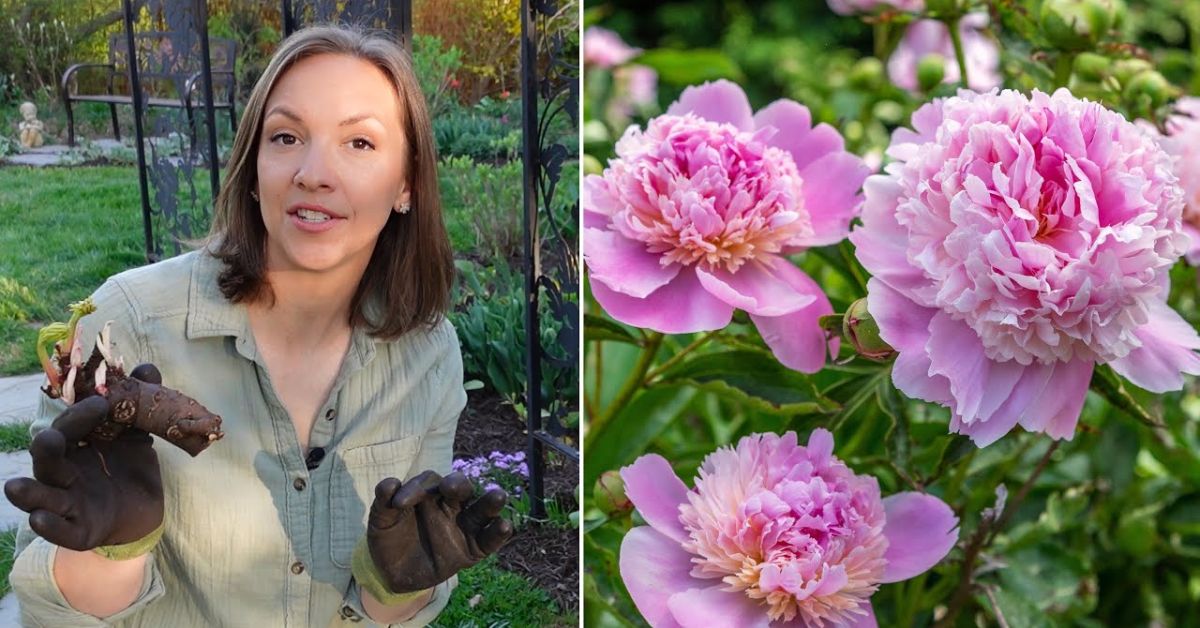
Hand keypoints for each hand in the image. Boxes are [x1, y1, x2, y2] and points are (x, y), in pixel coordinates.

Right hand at [3, 364, 164, 550]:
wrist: (143, 511)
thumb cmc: (129, 466)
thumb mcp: (137, 435)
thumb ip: (140, 401)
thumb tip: (145, 368)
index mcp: (75, 446)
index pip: (68, 426)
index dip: (78, 414)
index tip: (101, 402)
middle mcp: (63, 472)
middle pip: (47, 457)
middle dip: (47, 447)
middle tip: (52, 438)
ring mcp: (66, 501)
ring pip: (40, 495)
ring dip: (27, 492)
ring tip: (14, 487)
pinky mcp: (77, 529)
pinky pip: (59, 530)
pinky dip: (49, 526)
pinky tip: (40, 519)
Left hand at [366, 470, 513, 592]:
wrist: (394, 574)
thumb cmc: (390, 540)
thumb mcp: (381, 523)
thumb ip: (383, 504)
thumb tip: (389, 483)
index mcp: (428, 494)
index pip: (429, 482)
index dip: (416, 488)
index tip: (398, 505)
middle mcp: (450, 505)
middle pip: (461, 487)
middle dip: (458, 484)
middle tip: (451, 487)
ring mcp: (464, 526)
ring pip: (481, 509)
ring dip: (490, 502)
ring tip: (498, 496)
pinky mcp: (473, 549)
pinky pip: (489, 539)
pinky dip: (498, 532)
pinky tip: (505, 526)